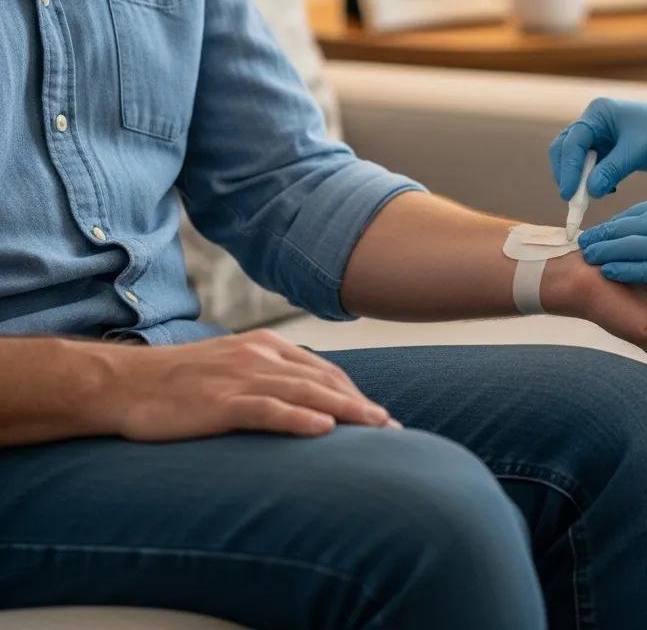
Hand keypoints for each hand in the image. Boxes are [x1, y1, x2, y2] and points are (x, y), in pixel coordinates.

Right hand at [102, 329, 398, 440]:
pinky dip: (299, 419)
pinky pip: (268, 409)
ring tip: (376, 428)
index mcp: (266, 346)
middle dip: (361, 404)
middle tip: (392, 428)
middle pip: (324, 381)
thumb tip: (303, 399)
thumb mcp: (230, 366)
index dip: (354, 392)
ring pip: (306, 393)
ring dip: (346, 412)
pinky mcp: (221, 401)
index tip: (378, 414)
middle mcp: (260, 356)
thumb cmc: (178, 382)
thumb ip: (266, 375)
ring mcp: (241, 377)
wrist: (123, 382)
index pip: (323, 370)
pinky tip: (323, 430)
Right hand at [549, 97, 646, 199]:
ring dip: (580, 180)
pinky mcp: (610, 150)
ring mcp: (602, 136)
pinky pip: (592, 168)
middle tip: (573, 201)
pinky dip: (593, 181)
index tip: (570, 194)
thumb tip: (589, 192)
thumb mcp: (639, 151)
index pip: (572, 141)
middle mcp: (596, 121)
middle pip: (567, 149)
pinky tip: (608, 190)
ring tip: (589, 199)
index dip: (568, 168)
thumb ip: (611, 170)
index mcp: (598, 112)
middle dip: (568, 174)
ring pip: (577, 161)